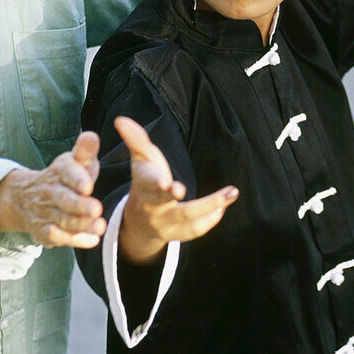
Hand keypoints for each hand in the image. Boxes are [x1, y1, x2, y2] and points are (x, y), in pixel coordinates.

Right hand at [0, 131, 106, 247]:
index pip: (66, 172)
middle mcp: (50, 191)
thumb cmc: (66, 177)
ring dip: (81, 224)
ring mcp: (45, 212)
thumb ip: (85, 151)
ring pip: (63, 219)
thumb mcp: (75, 161)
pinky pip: (57, 236)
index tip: (88, 185)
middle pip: (64, 199)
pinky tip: (91, 240)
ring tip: (100, 226)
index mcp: (60, 170)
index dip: (76, 178)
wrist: (26, 197)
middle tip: (96, 209)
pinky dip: (74, 239)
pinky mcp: (44, 231)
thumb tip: (91, 136)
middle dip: (79, 205)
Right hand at [115, 116, 237, 265]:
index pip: (150, 186)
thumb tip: (120, 119)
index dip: (158, 185)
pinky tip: (223, 205)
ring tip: (232, 192)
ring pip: (190, 220)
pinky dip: (210, 219)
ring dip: (212, 207)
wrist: (137, 220)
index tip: (168, 184)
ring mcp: (166, 224)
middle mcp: (154, 208)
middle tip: (210, 196)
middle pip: (173, 207)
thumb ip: (135, 139)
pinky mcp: (177, 233)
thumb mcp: (140, 159)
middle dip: (192, 203)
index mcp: (144, 187)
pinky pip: (195, 229)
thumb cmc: (144, 180)